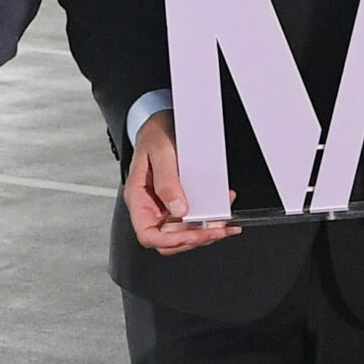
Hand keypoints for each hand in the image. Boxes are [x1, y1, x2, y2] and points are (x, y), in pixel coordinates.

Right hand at [123, 111, 238, 253]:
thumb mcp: (161, 153)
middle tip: (217, 230)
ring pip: (183, 233)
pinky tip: (222, 213)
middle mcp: (150, 207)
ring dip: (205, 232)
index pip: (148, 235)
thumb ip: (167, 183)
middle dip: (194, 238)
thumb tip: (179, 210)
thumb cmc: (155, 136)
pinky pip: (192, 219)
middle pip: (169, 240)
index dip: (171, 241)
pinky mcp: (178, 201)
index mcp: (138, 199)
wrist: (160, 122)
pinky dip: (209, 220)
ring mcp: (164, 206)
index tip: (194, 234)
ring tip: (225, 224)